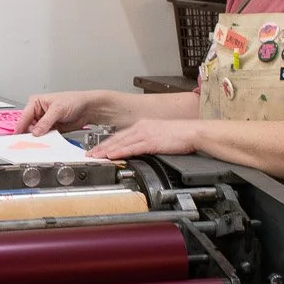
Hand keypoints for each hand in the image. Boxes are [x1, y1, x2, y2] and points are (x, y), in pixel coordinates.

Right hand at [15, 90, 113, 134]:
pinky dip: (45, 141)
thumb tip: (35, 132)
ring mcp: (44, 122)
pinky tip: (47, 143)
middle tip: (30, 142)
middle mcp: (38, 112)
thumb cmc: (74, 100)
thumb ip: (45, 122)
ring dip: (38, 139)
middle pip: (28, 126)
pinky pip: (45, 137)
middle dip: (30, 134)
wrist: (88, 108)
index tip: (19, 136)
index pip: (24, 116)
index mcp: (36, 103)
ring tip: (40, 142)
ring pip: (36, 133)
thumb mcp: (58, 109)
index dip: (21, 127)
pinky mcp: (51, 130)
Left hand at [92, 117, 208, 162]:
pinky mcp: (151, 141)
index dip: (107, 143)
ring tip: (96, 157)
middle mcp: (142, 127)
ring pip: (121, 143)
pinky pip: (132, 148)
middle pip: (117, 138)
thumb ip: (147, 142)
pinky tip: (112, 156)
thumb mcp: (159, 136)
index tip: (97, 149)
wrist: (193, 132)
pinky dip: (120, 152)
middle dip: (102, 147)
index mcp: (143, 126)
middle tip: (90, 155)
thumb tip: (138, 151)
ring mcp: (146, 134)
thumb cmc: (180, 135)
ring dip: (107, 150)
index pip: (121, 135)